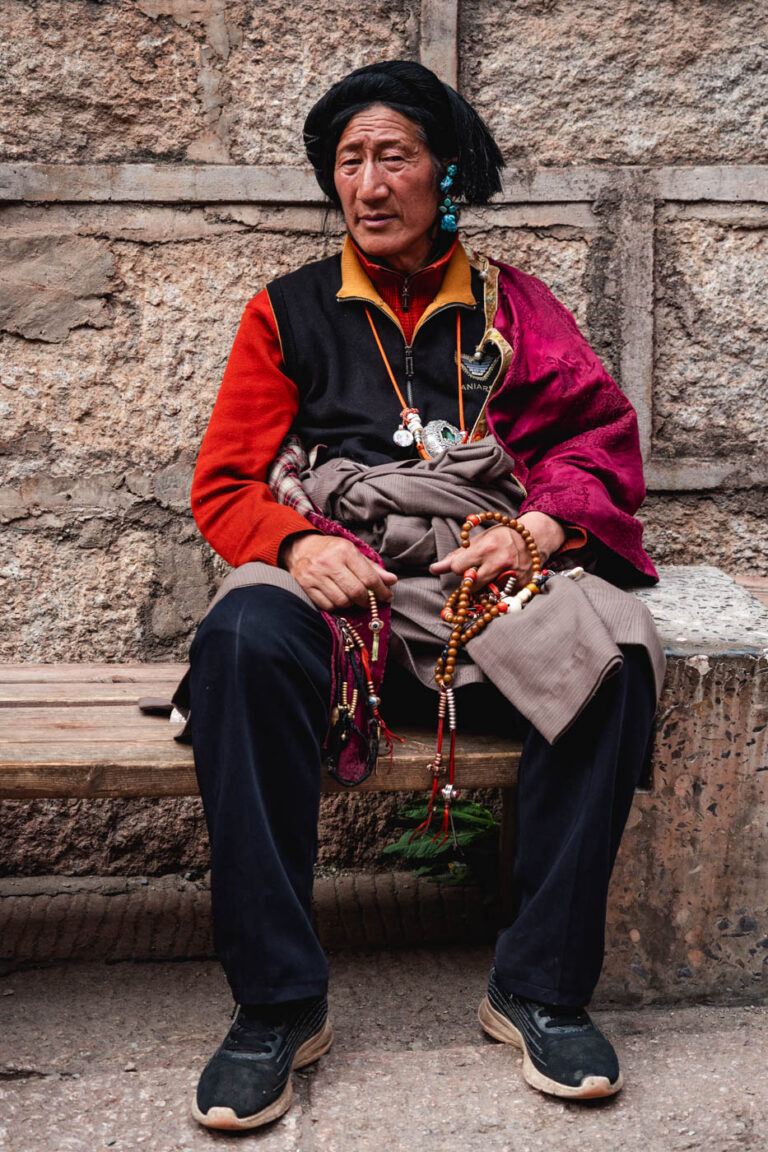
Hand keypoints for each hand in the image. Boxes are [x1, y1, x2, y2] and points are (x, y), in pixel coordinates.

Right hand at [282, 533, 396, 611]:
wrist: (299, 548)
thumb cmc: (330, 550)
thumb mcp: (352, 552)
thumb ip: (372, 568)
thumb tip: (391, 581)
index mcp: (344, 551)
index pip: (369, 577)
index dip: (381, 591)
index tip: (387, 597)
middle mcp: (329, 562)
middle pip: (356, 592)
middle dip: (367, 600)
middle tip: (370, 601)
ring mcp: (315, 575)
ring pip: (342, 601)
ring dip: (351, 604)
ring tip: (352, 598)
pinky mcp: (305, 586)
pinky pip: (328, 605)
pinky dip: (337, 605)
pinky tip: (338, 598)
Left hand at [429, 511, 565, 588]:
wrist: (535, 537)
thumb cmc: (503, 536)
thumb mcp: (479, 540)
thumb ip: (456, 555)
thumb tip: (434, 568)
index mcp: (486, 548)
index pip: (458, 568)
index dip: (458, 568)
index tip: (465, 564)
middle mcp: (500, 563)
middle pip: (470, 585)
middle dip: (470, 580)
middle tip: (478, 571)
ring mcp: (512, 576)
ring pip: (485, 594)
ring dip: (484, 589)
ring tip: (491, 576)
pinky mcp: (521, 586)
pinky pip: (501, 597)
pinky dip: (498, 592)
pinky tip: (503, 581)